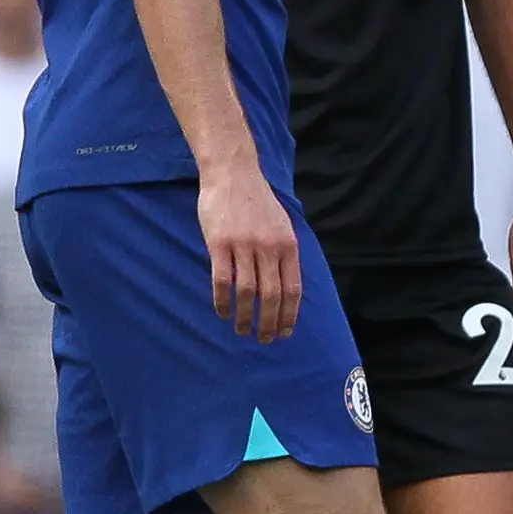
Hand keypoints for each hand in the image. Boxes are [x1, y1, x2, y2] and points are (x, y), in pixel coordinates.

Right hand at [197, 159, 302, 339]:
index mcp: (288, 245)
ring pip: (247, 292)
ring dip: (245, 317)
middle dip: (269, 323)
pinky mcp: (219, 243)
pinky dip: (223, 301)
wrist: (233, 173)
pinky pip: (222, 280)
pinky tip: (222, 312)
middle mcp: (269, 247)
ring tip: (242, 331)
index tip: (285, 332)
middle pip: (272, 296)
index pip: (293, 288)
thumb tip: (287, 285)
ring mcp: (244, 245)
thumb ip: (285, 253)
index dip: (289, 314)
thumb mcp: (282, 225)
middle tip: (263, 340)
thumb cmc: (257, 202)